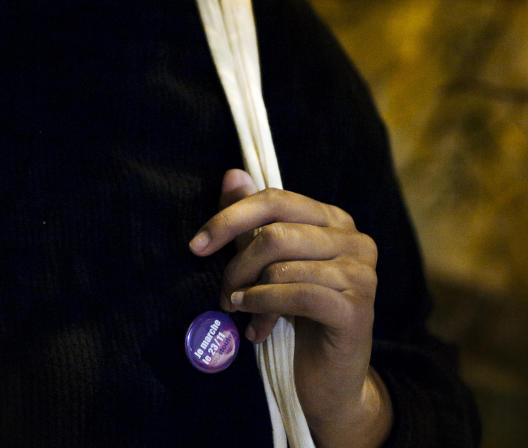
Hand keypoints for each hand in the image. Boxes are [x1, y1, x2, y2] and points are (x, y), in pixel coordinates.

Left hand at [189, 169, 392, 447]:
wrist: (331, 384)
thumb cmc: (298, 318)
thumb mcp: (270, 265)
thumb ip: (252, 220)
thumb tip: (232, 175)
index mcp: (335, 220)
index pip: (275, 199)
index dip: (230, 217)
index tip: (196, 245)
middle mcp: (355, 240)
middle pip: (276, 231)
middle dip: (237, 262)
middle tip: (221, 292)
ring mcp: (361, 274)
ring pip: (282, 264)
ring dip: (248, 291)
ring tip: (238, 311)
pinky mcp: (357, 310)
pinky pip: (296, 295)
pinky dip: (263, 306)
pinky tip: (253, 325)